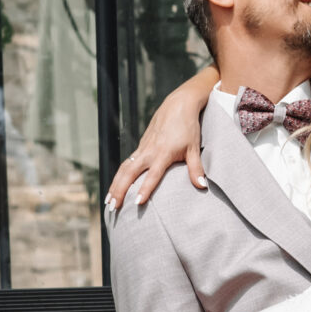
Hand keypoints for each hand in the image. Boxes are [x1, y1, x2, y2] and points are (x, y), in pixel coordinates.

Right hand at [107, 65, 217, 207]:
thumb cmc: (188, 127)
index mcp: (163, 153)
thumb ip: (196, 168)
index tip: (137, 203)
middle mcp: (149, 152)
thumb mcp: (194, 148)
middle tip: (112, 207)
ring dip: (115, 185)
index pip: (152, 175)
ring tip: (108, 201)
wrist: (179, 105)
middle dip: (119, 191)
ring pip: (124, 168)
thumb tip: (202, 185)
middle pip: (129, 173)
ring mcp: (142, 148)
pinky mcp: (141, 146)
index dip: (144, 189)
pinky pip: (126, 163)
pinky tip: (116, 186)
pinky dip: (119, 176)